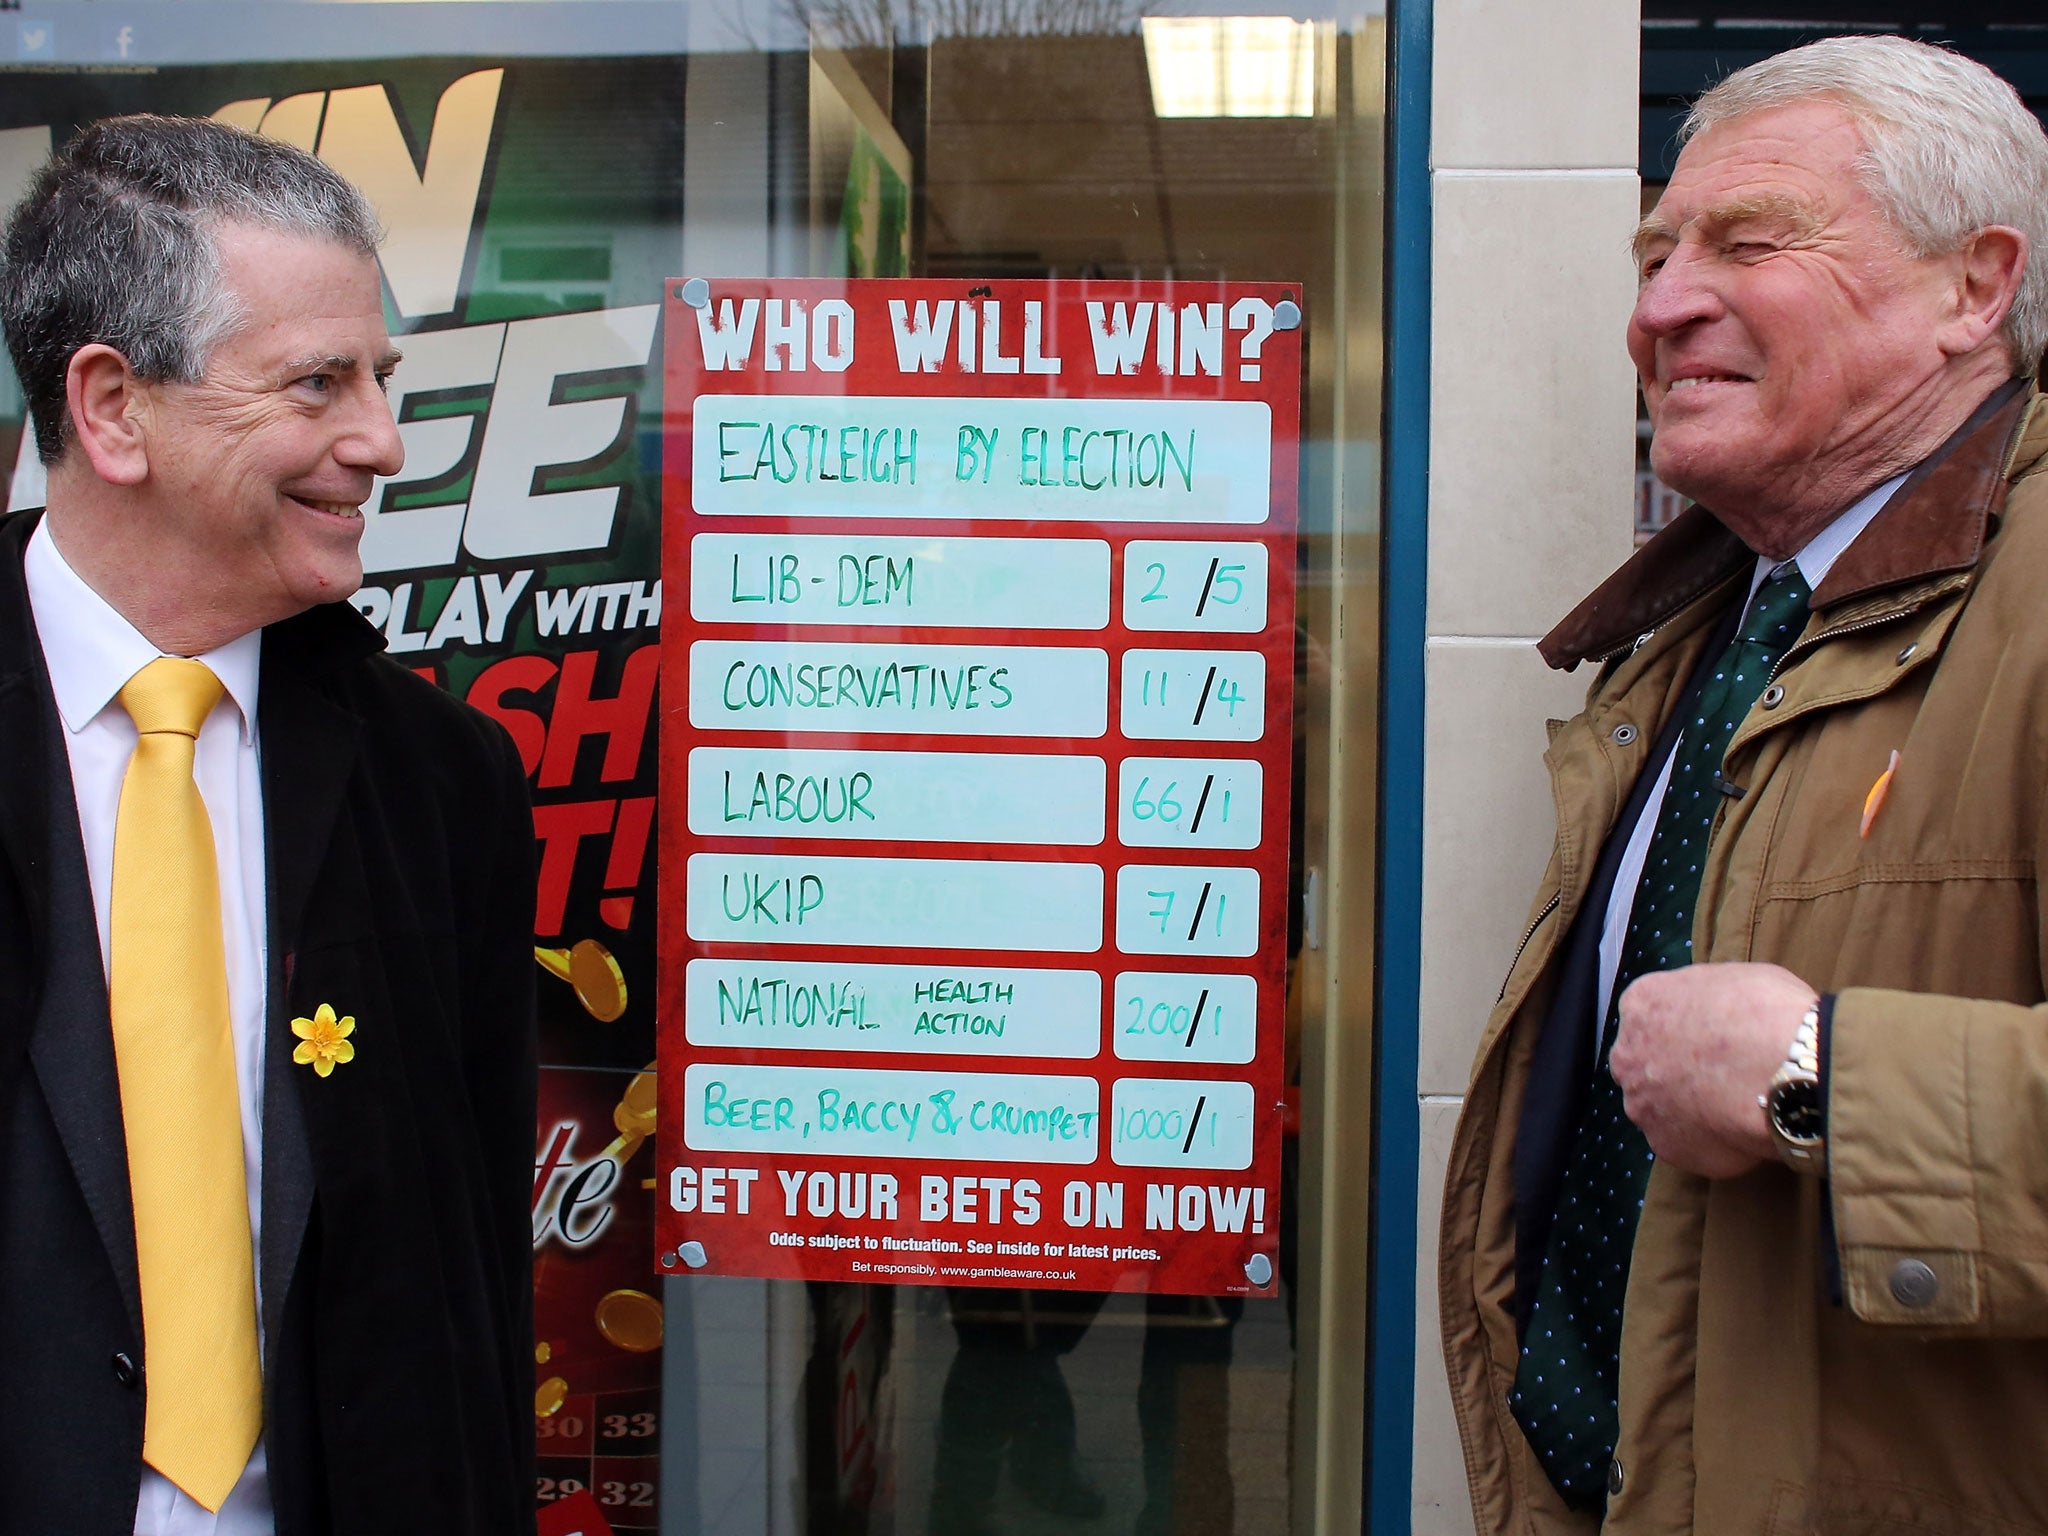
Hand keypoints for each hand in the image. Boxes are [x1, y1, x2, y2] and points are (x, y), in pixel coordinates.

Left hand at [1609, 963, 1817, 1177]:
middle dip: (1675, 1070)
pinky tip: (1739, 1133)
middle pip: (1644, 1065)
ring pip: (1659, 1108)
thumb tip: (1718, 1013)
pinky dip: (1709, 1141)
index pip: (1649, 1018)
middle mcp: (1629, 1056)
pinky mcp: (1665, 1146)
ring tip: (1734, 1108)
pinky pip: (1684, 1144)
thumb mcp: (1737, 979)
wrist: (1784, 1071)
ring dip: (1688, 1109)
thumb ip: (1709, 1000)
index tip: (1709, 1040)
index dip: (1682, 1030)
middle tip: (1720, 1075)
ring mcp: (1642, 1105)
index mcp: (1642, 1005)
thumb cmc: (1768, 1014)